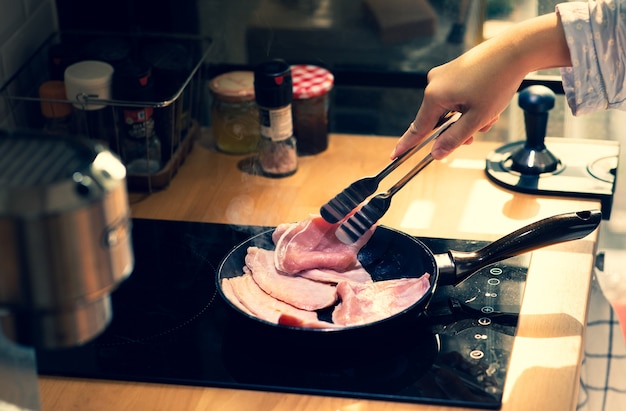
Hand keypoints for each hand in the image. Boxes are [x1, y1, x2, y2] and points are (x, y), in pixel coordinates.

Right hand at [391, 13, 570, 159]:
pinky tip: (486, 100)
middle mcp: (434, 84)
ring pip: (450, 110)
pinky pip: (455, 97)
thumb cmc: (497, 82)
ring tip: (489, 112)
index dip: (406, 145)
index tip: (394, 156)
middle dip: (457, 129)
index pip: (418, 128)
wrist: (514, 50)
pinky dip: (469, 105)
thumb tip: (436, 154)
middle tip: (477, 131)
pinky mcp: (453, 71)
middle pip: (438, 121)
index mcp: (434, 95)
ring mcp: (443, 75)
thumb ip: (454, 139)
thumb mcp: (477, 118)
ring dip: (467, 117)